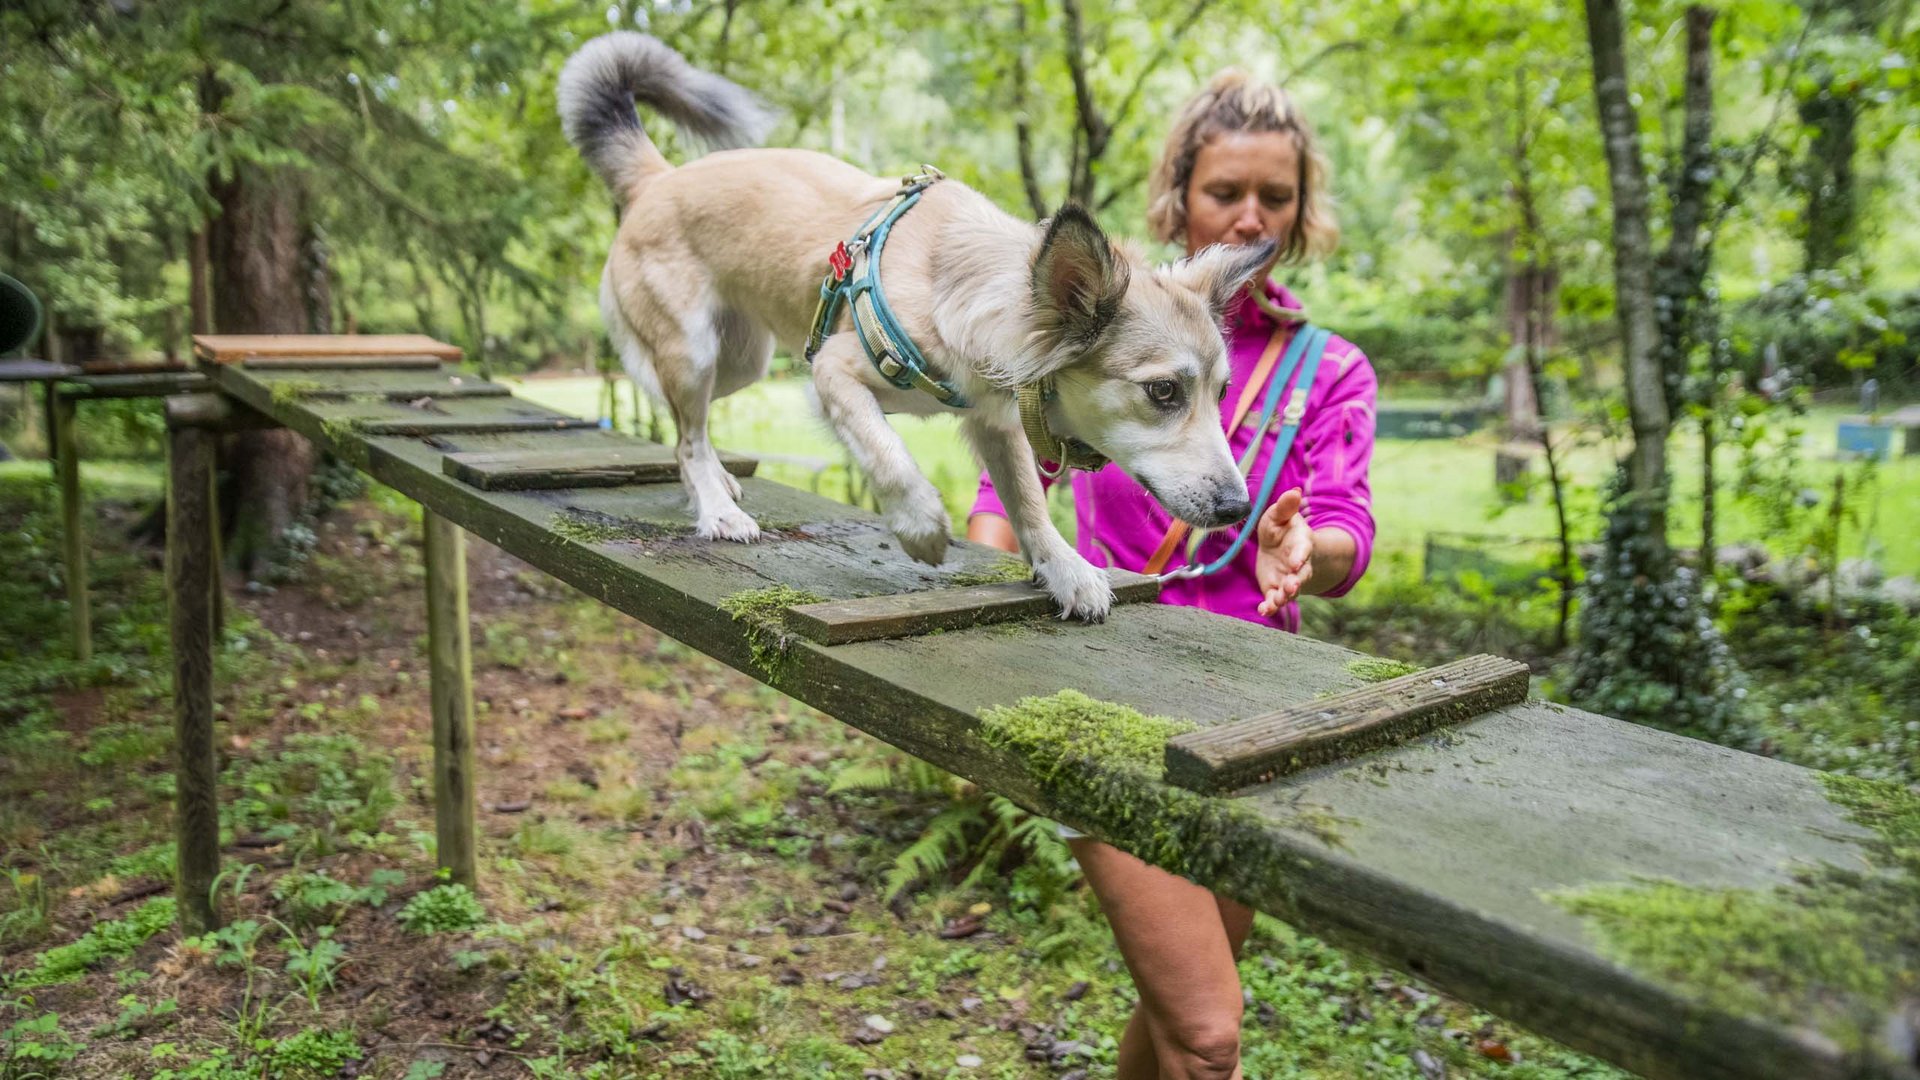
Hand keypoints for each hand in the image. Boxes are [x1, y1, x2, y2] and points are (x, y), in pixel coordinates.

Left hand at [1254, 488, 1311, 616]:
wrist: (1278, 546)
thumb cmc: (1280, 528)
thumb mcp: (1279, 515)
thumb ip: (1286, 507)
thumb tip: (1294, 491)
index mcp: (1301, 544)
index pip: (1303, 550)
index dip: (1300, 556)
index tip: (1296, 562)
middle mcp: (1297, 566)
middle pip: (1300, 577)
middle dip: (1295, 583)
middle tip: (1290, 588)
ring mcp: (1287, 579)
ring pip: (1288, 592)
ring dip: (1283, 598)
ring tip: (1275, 603)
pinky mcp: (1275, 589)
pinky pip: (1274, 601)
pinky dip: (1269, 607)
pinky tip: (1263, 611)